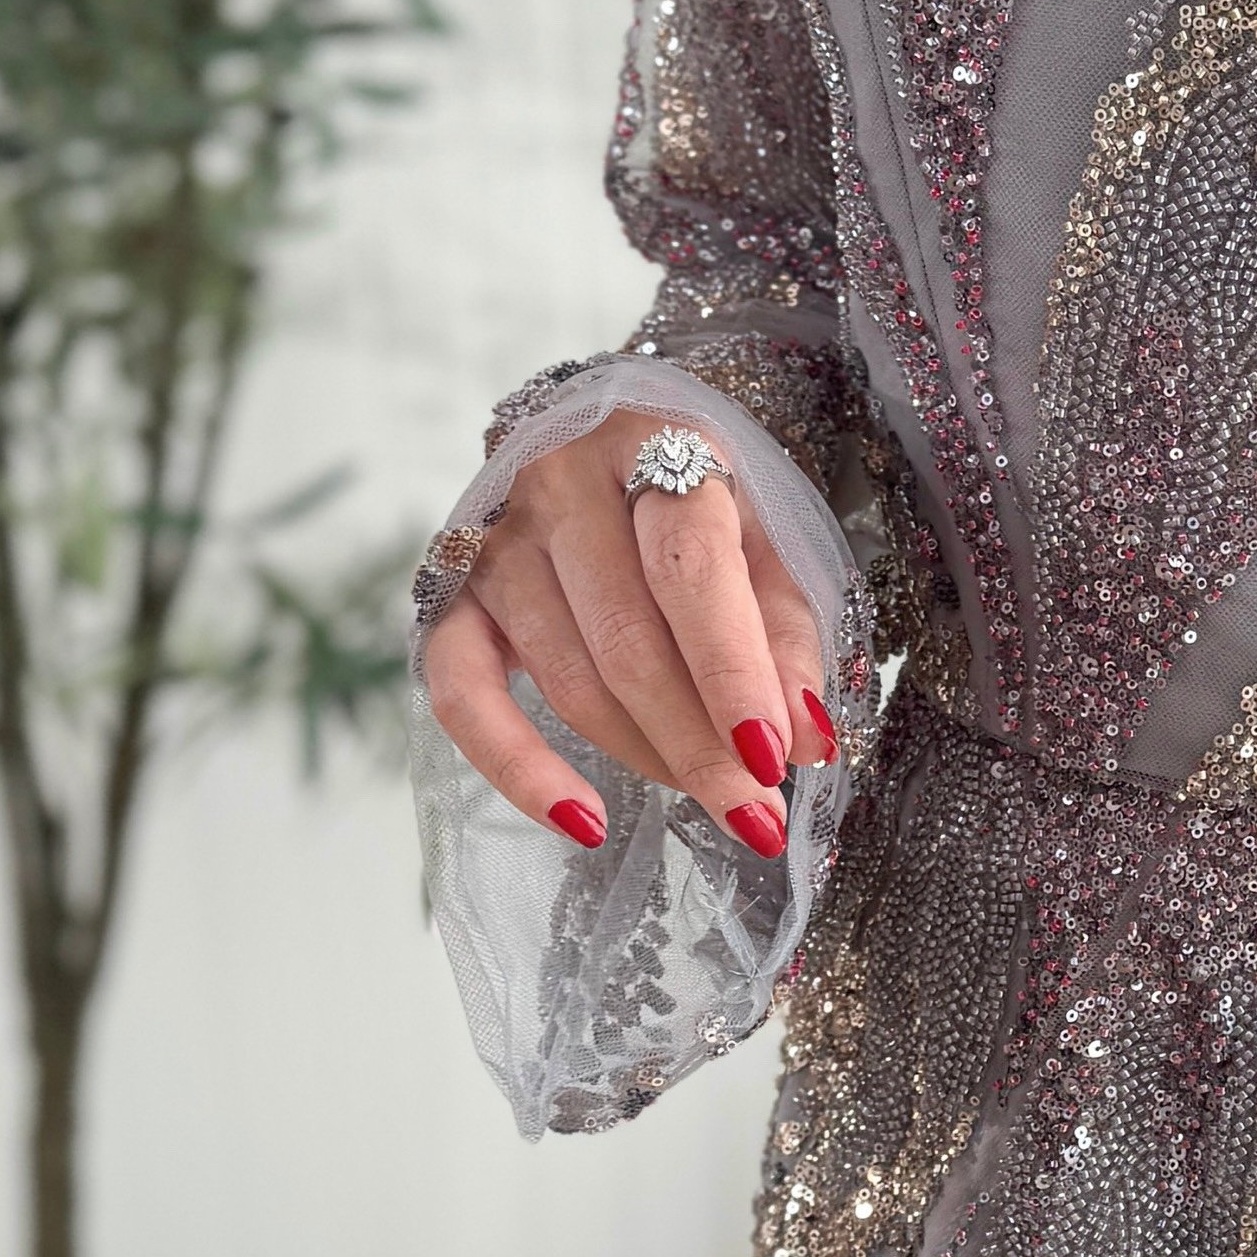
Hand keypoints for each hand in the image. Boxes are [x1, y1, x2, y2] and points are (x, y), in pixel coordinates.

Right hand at [423, 403, 836, 851]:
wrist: (595, 437)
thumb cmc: (696, 500)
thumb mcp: (764, 534)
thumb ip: (787, 631)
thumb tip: (805, 740)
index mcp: (654, 444)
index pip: (689, 568)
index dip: (732, 670)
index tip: (773, 756)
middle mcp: (561, 486)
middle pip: (627, 640)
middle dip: (700, 744)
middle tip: (757, 812)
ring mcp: (495, 542)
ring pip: (569, 678)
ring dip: (648, 758)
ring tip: (715, 800)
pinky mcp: (450, 597)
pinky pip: (463, 698)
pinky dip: (518, 769)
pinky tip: (582, 819)